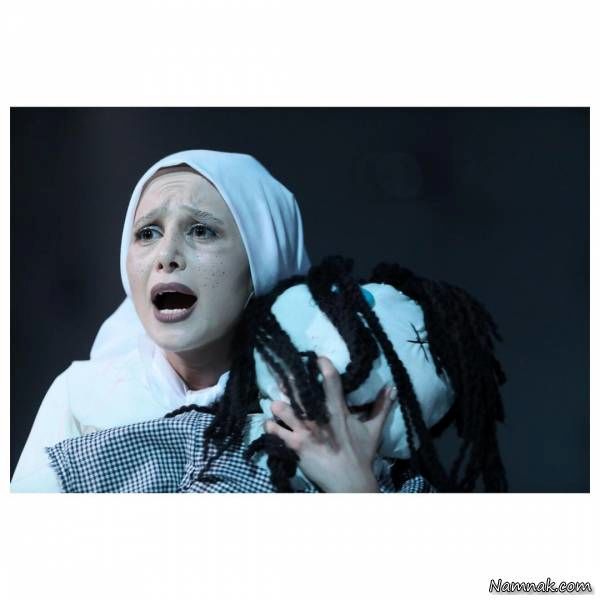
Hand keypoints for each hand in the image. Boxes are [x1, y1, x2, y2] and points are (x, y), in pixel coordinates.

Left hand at [263, 356, 395, 492]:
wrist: (350, 483)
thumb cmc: (361, 455)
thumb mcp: (374, 430)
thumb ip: (382, 407)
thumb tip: (392, 387)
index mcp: (338, 411)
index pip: (331, 382)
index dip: (323, 366)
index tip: (317, 358)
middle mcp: (320, 418)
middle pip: (300, 393)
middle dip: (290, 382)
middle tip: (284, 376)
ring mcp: (306, 432)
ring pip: (282, 410)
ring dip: (278, 405)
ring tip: (276, 404)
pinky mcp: (295, 446)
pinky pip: (276, 431)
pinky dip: (271, 426)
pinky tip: (271, 424)